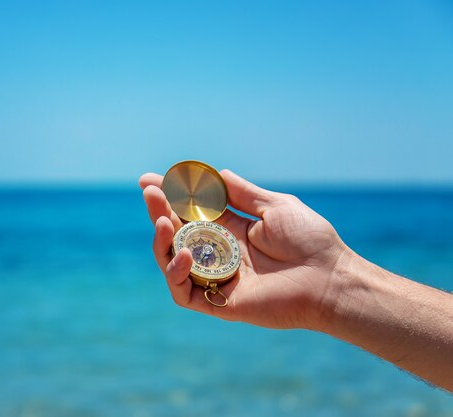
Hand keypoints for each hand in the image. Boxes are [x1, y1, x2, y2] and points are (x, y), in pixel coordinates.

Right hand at [140, 169, 349, 329]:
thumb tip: (218, 174)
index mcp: (231, 229)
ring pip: (172, 262)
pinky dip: (175, 274)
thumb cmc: (310, 241)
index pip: (191, 211)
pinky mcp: (218, 301)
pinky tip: (183, 255)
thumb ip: (244, 193)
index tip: (150, 179)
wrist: (330, 278)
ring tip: (162, 222)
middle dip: (158, 212)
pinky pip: (184, 292)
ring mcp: (216, 277)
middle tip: (149, 194)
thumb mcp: (275, 206)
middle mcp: (218, 252)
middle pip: (176, 233)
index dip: (170, 196)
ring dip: (160, 242)